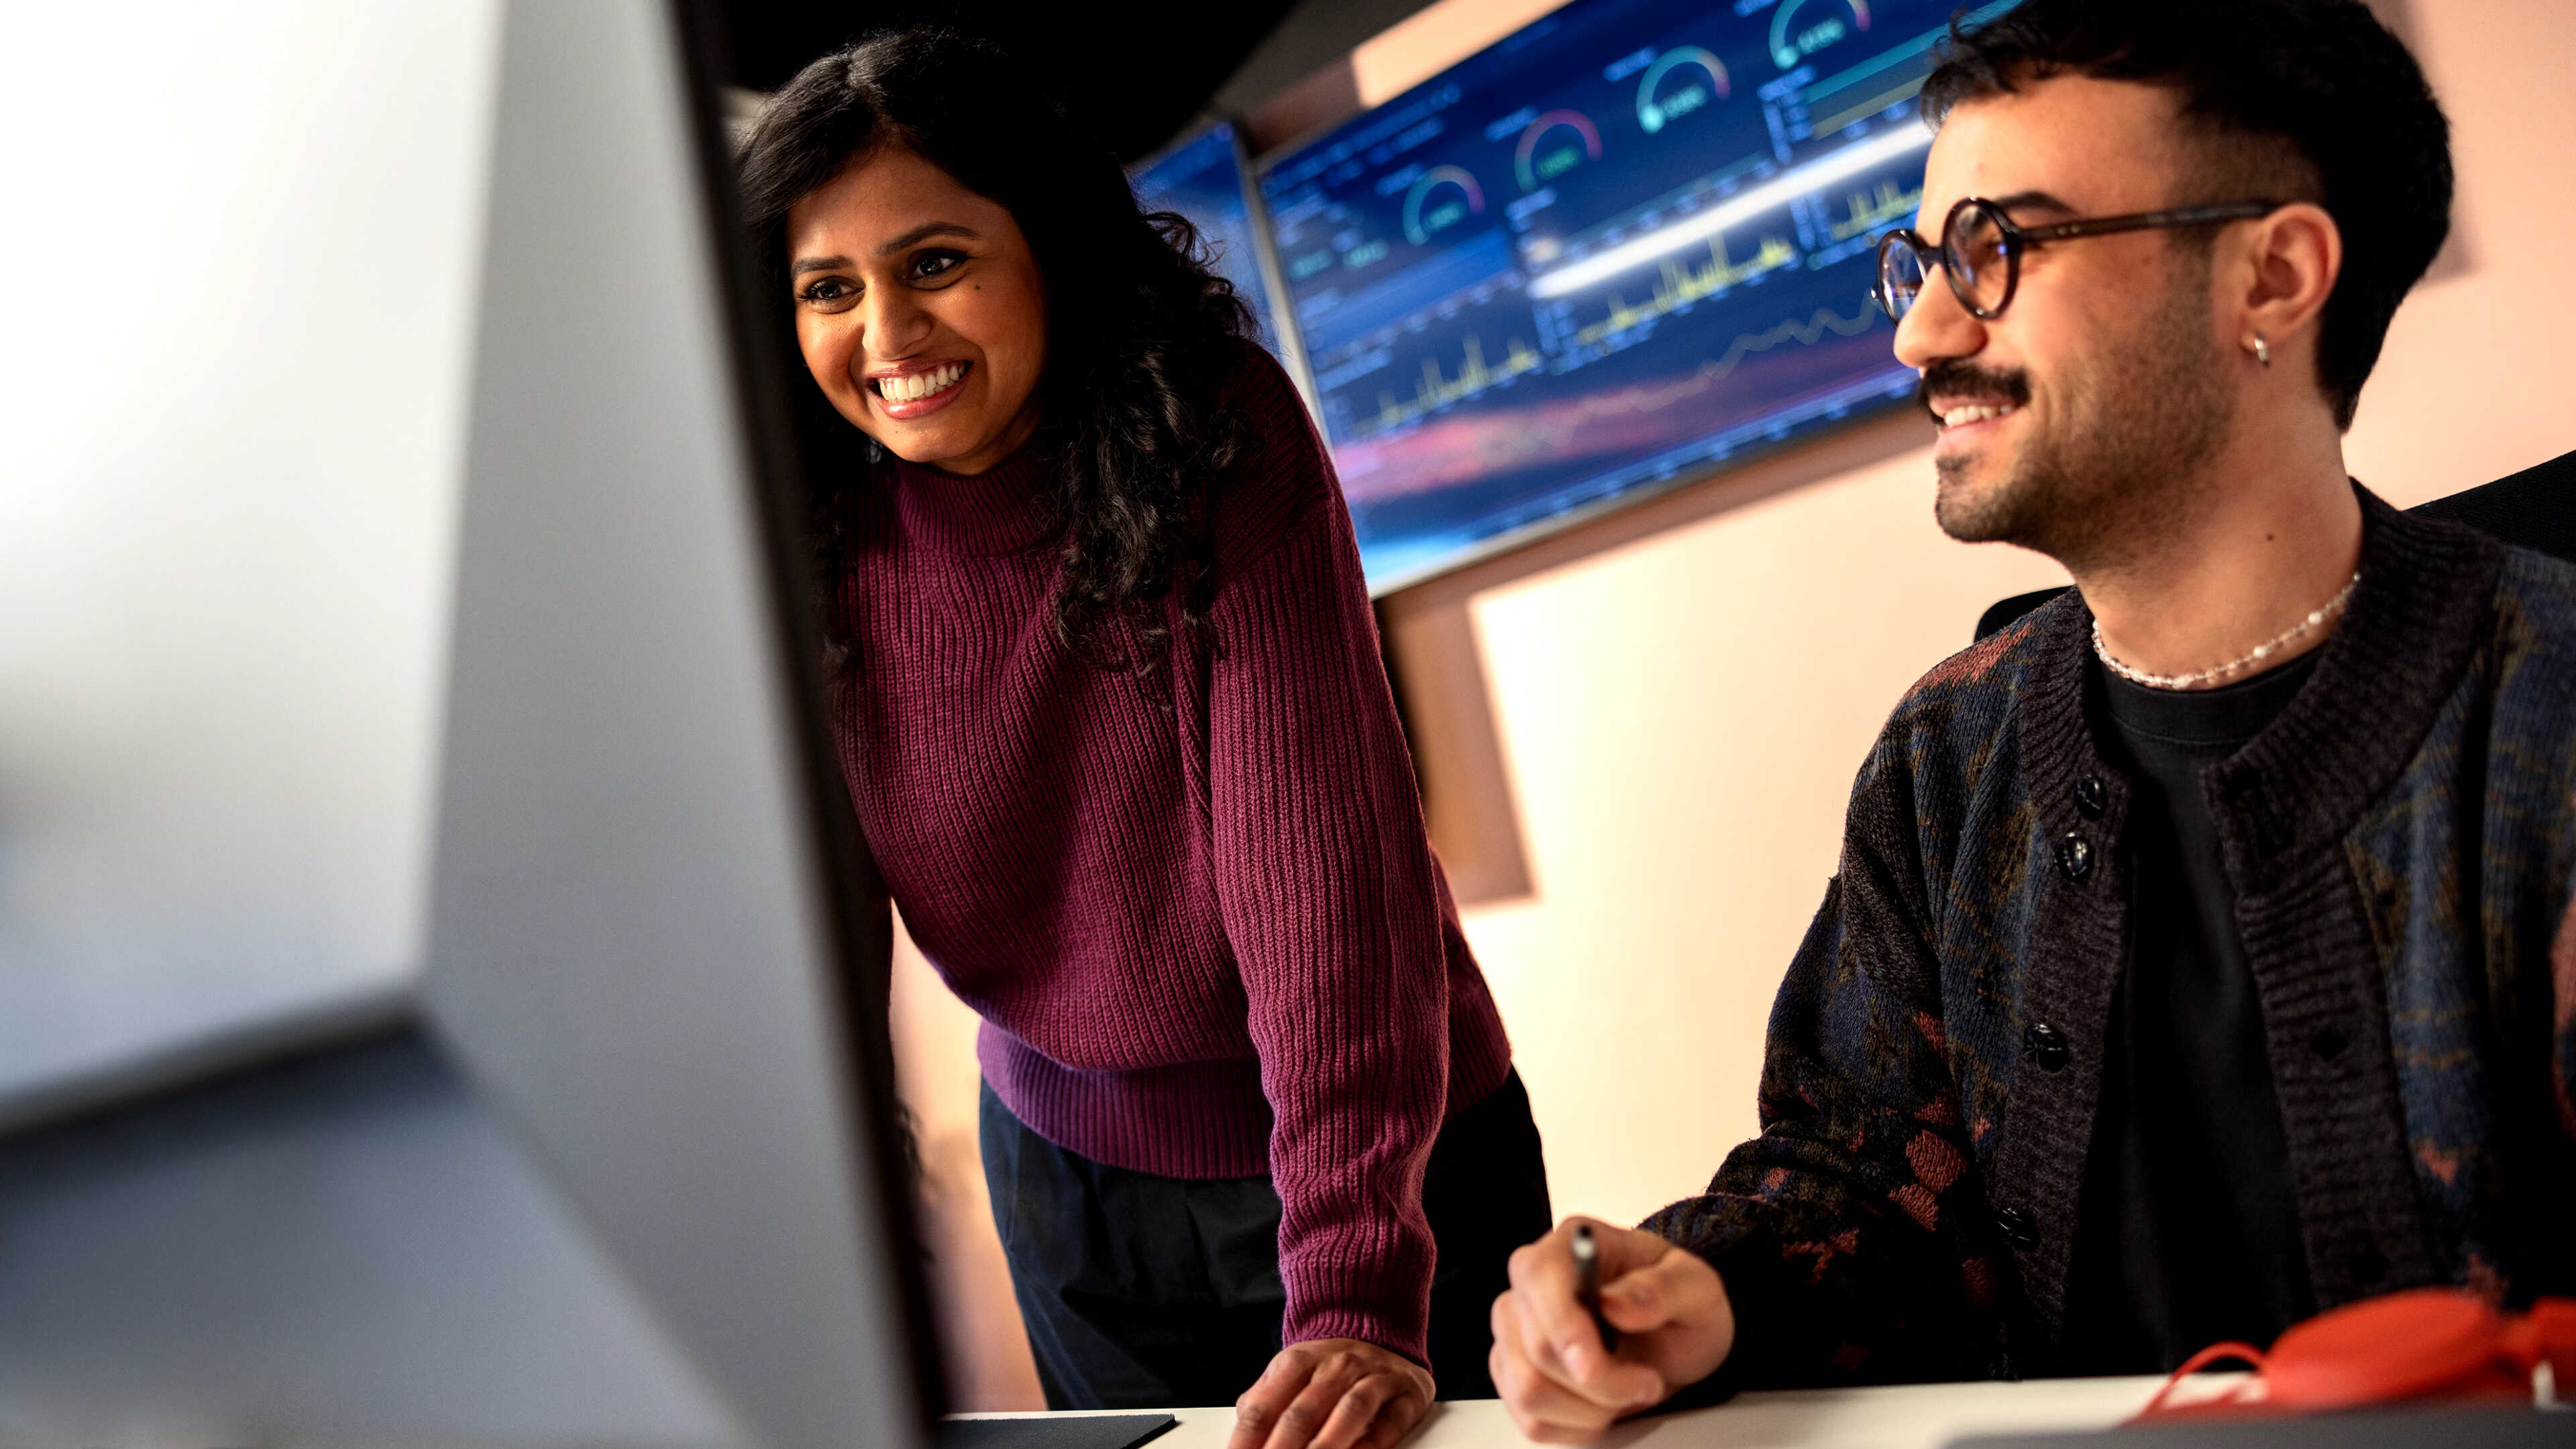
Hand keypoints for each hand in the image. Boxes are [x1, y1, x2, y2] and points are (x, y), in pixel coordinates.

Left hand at [1228, 1337, 1435, 1448]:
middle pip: (1302, 1413)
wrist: (1380, 1330)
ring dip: (1326, 1446)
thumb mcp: (1289, 1374)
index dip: (1245, 1441)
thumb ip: (1262, 1404)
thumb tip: (1240, 1441)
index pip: (1263, 1407)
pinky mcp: (1407, 1394)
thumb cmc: (1327, 1368)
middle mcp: (1336, 1366)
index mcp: (1297, 1362)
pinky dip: (1372, 1444)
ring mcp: (1373, 1377)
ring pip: (1349, 1411)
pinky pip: (1390, 1421)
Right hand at [1489, 1217, 1734, 1443]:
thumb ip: (1661, 1290)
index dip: (1561, 1325)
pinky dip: (1575, 1426)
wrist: (1677, 1337)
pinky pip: (1531, 1419)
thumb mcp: (1696, 1288)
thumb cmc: (1681, 1303)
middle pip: (1535, 1347)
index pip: (1539, 1276)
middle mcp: (1533, 1284)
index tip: (1594, 1367)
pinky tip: (1603, 1406)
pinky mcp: (1515, 1374)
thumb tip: (1613, 1303)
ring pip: (1527, 1390)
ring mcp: (1517, 1331)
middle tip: (1647, 1381)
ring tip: (1627, 1391)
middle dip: (1599, 1382)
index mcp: (1571, 1244)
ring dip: (1589, 1408)